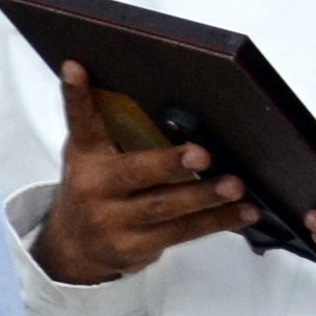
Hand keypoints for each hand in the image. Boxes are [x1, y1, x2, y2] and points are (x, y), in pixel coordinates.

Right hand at [33, 63, 256, 283]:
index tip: (76, 67)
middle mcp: (94, 187)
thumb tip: (162, 99)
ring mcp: (113, 221)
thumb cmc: (95, 190)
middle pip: (135, 173)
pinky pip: (181, 233)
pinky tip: (243, 212)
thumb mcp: (91, 157)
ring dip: (204, 197)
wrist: (71, 248)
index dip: (76, 94)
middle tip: (202, 155)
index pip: (81, 121)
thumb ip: (113, 129)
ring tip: (234, 186)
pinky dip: (216, 221)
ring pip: (164, 208)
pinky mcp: (134, 248)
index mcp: (85, 156)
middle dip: (169, 164)